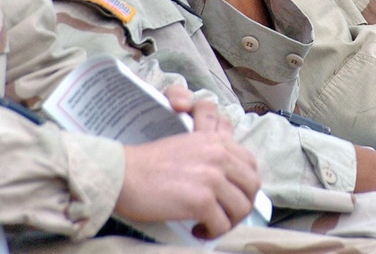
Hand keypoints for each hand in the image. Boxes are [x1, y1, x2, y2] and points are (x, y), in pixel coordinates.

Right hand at [115, 96, 260, 238]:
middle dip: (241, 204)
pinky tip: (197, 231)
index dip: (244, 183)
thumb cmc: (149, 164)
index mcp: (216, 140)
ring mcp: (212, 178)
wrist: (124, 174)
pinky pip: (221, 225)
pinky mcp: (201, 201)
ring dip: (228, 221)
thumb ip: (212, 152)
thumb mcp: (188, 144)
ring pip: (241, 207)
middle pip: (252, 186)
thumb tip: (229, 177)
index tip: (231, 195)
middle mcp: (219, 155)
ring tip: (210, 224)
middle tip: (224, 214)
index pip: (251, 163)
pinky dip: (212, 233)